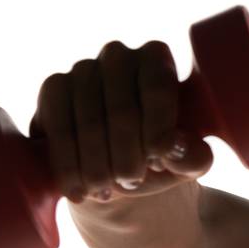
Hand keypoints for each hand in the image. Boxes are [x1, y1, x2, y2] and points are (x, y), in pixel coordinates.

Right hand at [28, 39, 212, 203]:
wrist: (117, 172)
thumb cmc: (161, 159)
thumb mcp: (187, 162)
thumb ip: (194, 156)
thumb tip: (175, 147)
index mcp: (157, 59)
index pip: (156, 86)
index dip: (157, 125)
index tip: (158, 160)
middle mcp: (119, 56)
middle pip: (121, 107)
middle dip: (126, 152)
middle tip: (132, 181)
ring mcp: (83, 69)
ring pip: (88, 119)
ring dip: (96, 163)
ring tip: (106, 191)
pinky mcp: (54, 89)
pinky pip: (57, 125)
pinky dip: (67, 163)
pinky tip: (78, 190)